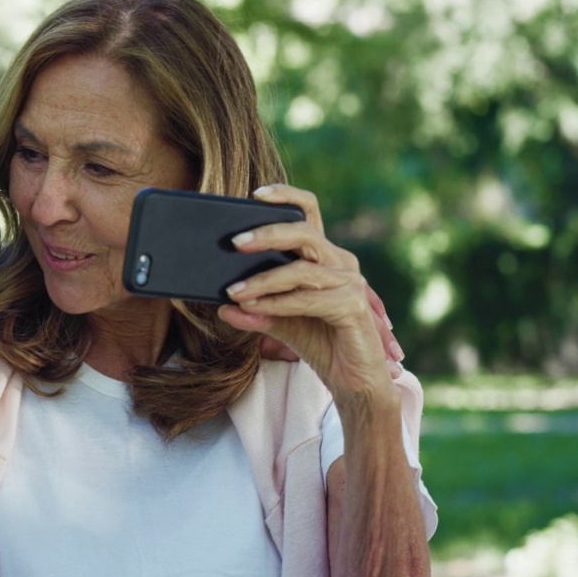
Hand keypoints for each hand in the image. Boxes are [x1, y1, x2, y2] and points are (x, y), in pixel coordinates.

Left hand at [217, 185, 398, 408]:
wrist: (355, 382)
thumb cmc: (323, 345)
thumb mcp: (281, 323)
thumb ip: (256, 311)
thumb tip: (222, 306)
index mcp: (324, 257)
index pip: (308, 213)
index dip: (285, 196)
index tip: (255, 194)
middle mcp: (340, 263)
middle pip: (303, 232)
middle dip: (266, 235)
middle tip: (234, 243)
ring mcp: (350, 283)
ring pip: (301, 268)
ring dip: (263, 279)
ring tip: (234, 291)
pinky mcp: (352, 307)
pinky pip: (307, 298)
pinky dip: (278, 302)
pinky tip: (255, 307)